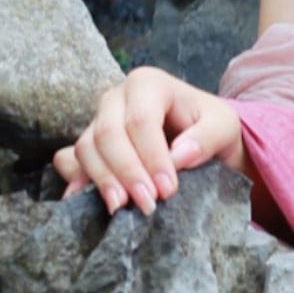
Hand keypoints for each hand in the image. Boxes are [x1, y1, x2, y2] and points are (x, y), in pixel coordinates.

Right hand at [52, 68, 246, 217]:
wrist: (199, 136)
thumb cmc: (210, 126)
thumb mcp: (223, 126)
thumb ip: (207, 137)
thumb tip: (180, 155)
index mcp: (148, 84)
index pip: (140, 120)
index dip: (152, 157)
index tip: (168, 189)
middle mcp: (116, 98)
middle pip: (108, 133)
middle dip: (126, 172)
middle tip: (147, 204)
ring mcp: (97, 121)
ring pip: (87, 148)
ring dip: (103, 180)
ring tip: (122, 208)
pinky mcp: (89, 145)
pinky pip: (70, 161)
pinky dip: (75, 181)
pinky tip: (84, 204)